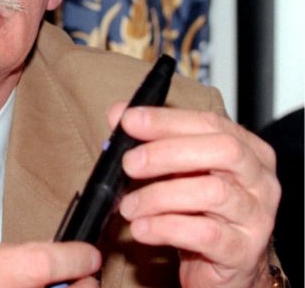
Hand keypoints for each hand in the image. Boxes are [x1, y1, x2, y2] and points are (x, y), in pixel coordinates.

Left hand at [108, 104, 279, 287]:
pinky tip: (141, 228)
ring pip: (212, 193)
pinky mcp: (244, 251)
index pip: (209, 123)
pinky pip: (205, 234)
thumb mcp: (175, 170)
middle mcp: (260, 179)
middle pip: (222, 150)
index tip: (128, 120)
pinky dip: (165, 227)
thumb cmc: (198, 211)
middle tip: (129, 164)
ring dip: (158, 196)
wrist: (218, 266)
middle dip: (167, 152)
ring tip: (128, 206)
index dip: (166, 120)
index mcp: (247, 149)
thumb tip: (118, 113)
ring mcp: (257, 216)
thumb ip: (150, 139)